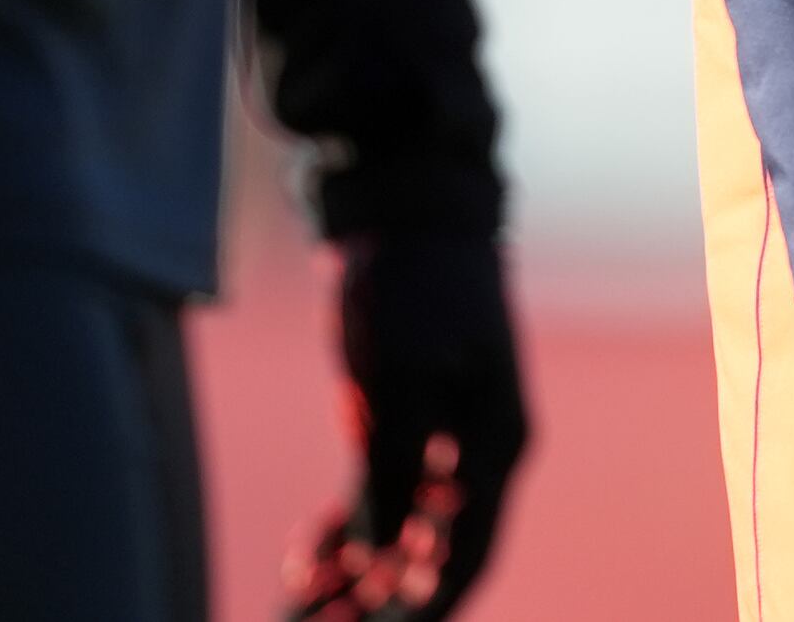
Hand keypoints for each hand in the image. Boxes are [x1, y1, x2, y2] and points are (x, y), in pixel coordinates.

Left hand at [282, 230, 531, 614]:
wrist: (402, 211)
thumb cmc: (409, 289)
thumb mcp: (397, 377)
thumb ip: (391, 473)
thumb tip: (379, 562)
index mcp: (497, 446)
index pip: (464, 561)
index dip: (411, 612)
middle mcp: (482, 455)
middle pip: (434, 561)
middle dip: (376, 605)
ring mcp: (449, 440)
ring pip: (406, 537)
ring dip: (357, 579)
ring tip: (296, 604)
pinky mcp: (415, 424)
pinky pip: (389, 501)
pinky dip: (353, 535)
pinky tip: (306, 557)